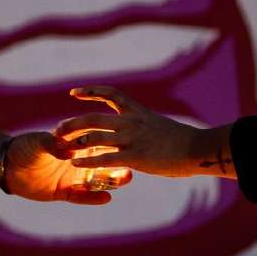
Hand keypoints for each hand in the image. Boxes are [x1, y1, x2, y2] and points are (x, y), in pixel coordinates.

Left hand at [8, 132, 130, 203]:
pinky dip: (93, 197)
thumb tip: (67, 148)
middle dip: (118, 161)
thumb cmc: (24, 147)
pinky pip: (82, 196)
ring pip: (97, 179)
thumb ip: (52, 144)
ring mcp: (72, 177)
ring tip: (127, 178)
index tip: (126, 141)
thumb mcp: (38, 143)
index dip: (110, 142)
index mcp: (73, 144)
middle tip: (134, 161)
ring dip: (112, 180)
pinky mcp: (65, 192)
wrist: (8, 166)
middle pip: (103, 161)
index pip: (96, 141)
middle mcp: (77, 160)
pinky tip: (107, 197)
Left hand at [54, 86, 234, 178]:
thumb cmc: (183, 141)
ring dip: (75, 141)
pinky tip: (75, 163)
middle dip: (72, 123)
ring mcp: (131, 139)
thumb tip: (138, 130)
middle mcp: (131, 122)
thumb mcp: (160, 126)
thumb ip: (144, 126)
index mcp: (137, 111)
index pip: (110, 94)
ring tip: (62, 147)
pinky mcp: (134, 157)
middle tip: (58, 129)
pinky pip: (104, 158)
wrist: (198, 149)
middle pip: (93, 118)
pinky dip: (87, 160)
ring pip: (94, 137)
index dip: (90, 92)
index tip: (73, 93)